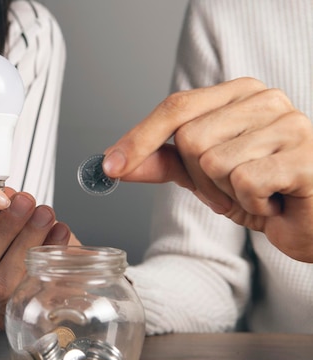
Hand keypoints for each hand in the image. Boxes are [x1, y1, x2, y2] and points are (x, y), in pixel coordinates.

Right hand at [0, 189, 78, 328]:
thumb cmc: (43, 257)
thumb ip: (13, 212)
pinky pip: (34, 291)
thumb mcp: (25, 229)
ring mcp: (3, 308)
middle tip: (23, 201)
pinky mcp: (29, 317)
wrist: (75, 293)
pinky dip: (49, 258)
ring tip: (45, 215)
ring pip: (2, 281)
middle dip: (1, 229)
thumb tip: (8, 193)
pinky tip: (61, 235)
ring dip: (25, 241)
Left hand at [102, 77, 312, 261]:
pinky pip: (244, 183)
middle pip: (190, 138)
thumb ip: (163, 162)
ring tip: (255, 194)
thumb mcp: (203, 176)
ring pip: (213, 162)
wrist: (311, 221)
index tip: (110, 165)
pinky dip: (250, 204)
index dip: (140, 137)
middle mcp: (265, 99)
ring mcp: (289, 124)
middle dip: (199, 179)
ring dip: (225, 194)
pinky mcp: (305, 157)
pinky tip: (273, 202)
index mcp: (238, 94)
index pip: (176, 107)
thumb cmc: (261, 192)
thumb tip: (114, 162)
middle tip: (230, 189)